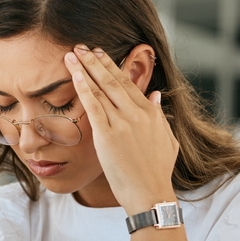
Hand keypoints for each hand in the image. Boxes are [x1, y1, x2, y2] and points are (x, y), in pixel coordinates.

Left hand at [65, 46, 178, 214]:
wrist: (150, 194)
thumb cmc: (157, 173)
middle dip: (95, 61)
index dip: (112, 66)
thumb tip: (155, 95)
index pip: (128, 83)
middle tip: (81, 46)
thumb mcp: (167, 140)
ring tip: (72, 54)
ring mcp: (122, 123)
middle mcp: (137, 113)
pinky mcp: (108, 135)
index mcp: (150, 113)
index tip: (100, 54)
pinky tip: (75, 74)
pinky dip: (83, 87)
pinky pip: (93, 106)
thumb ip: (159, 116)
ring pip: (101, 88)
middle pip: (113, 80)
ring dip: (85, 68)